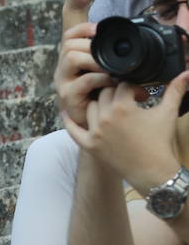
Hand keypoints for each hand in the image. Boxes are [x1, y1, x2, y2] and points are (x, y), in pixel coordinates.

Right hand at [54, 22, 112, 129]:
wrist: (97, 128)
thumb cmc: (104, 101)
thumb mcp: (107, 75)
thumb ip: (113, 61)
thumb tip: (136, 43)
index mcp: (71, 62)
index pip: (69, 36)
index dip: (83, 28)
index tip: (100, 29)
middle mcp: (63, 70)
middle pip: (68, 44)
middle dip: (90, 44)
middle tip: (108, 53)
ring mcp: (63, 83)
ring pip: (71, 58)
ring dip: (94, 59)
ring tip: (110, 66)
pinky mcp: (69, 97)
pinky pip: (83, 80)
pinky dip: (100, 78)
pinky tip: (112, 81)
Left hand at [66, 70, 188, 194]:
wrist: (153, 171)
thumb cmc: (160, 142)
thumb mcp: (167, 113)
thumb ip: (175, 90)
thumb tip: (187, 73)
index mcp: (123, 107)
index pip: (122, 85)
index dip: (132, 87)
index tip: (139, 94)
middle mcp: (105, 118)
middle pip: (104, 94)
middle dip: (116, 94)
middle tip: (127, 101)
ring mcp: (95, 132)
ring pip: (90, 107)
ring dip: (99, 105)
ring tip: (112, 109)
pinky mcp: (89, 145)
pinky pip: (73, 130)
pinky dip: (69, 120)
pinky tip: (67, 112)